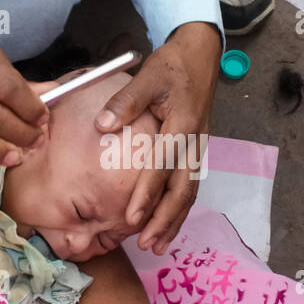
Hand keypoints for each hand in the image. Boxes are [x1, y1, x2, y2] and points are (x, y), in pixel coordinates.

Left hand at [95, 22, 218, 254]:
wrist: (200, 58)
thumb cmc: (172, 67)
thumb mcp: (149, 76)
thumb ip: (126, 101)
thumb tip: (102, 125)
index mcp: (182, 124)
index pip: (162, 166)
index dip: (147, 194)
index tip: (131, 218)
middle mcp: (194, 142)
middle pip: (182, 189)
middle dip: (164, 220)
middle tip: (145, 243)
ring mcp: (197, 149)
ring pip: (188, 193)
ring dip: (173, 221)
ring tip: (156, 246)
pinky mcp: (195, 152)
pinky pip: (188, 186)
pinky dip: (178, 210)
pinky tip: (166, 227)